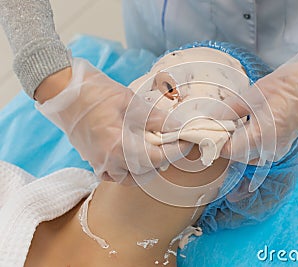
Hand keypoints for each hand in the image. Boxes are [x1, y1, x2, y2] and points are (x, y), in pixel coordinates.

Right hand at [36, 58, 186, 182]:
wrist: (61, 91)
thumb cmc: (93, 92)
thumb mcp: (128, 100)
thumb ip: (154, 118)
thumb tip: (176, 126)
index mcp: (118, 146)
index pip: (157, 157)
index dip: (176, 151)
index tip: (187, 142)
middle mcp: (109, 161)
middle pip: (147, 171)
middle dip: (163, 157)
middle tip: (171, 141)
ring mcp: (99, 163)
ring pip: (132, 178)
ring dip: (147, 166)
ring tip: (154, 147)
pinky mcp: (93, 161)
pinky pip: (116, 176)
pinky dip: (130, 170)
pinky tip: (135, 154)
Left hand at [213, 60, 297, 162]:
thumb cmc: (289, 84)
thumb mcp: (254, 94)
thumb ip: (231, 110)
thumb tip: (211, 119)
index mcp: (263, 136)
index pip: (229, 151)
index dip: (214, 144)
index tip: (204, 133)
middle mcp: (271, 149)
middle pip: (237, 156)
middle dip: (223, 144)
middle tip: (213, 127)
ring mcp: (279, 149)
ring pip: (248, 156)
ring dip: (235, 145)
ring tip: (228, 126)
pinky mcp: (283, 145)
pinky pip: (259, 152)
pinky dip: (247, 144)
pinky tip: (244, 127)